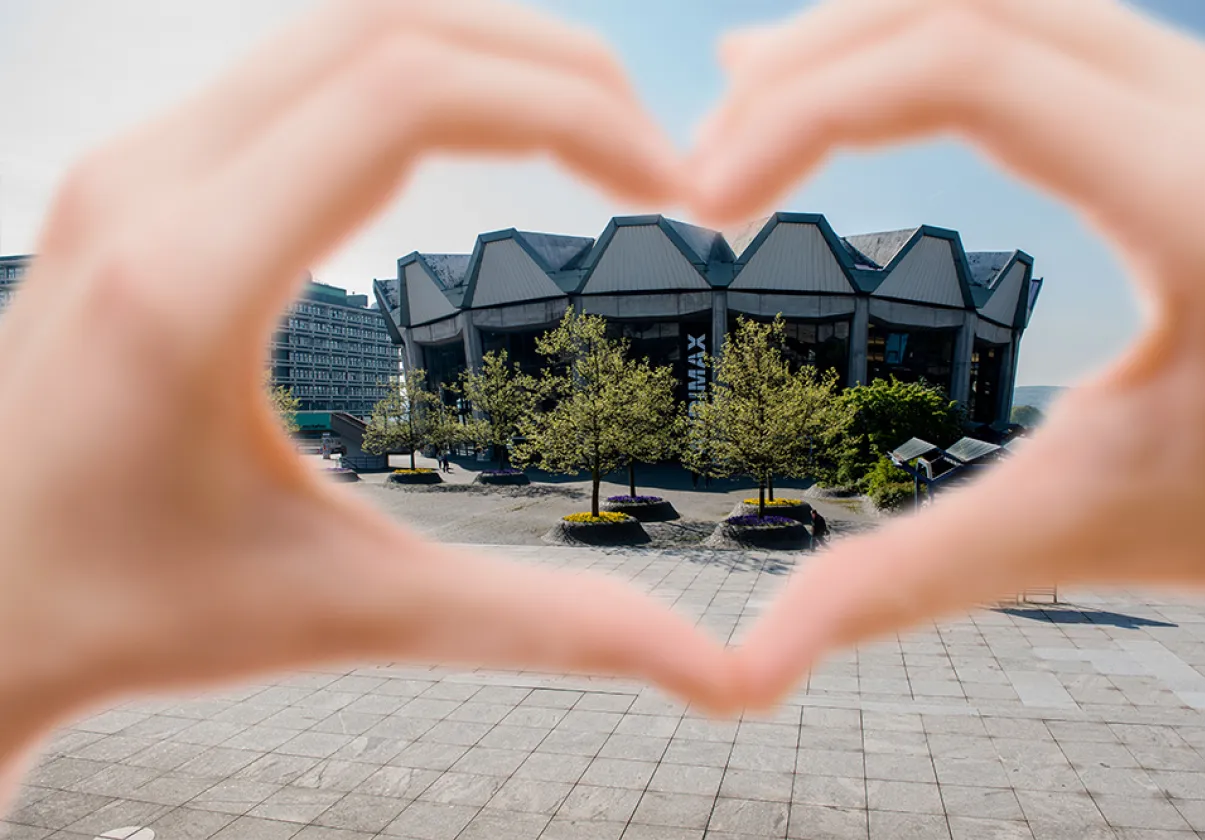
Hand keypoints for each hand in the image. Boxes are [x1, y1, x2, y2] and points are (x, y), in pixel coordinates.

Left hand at [0, 0, 733, 775]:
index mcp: (190, 282)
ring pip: (342, 28)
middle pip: (389, 26)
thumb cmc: (124, 613)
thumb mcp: (346, 614)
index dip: (571, 114)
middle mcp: (148, 187)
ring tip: (589, 135)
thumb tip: (713, 671)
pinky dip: (417, 78)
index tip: (665, 191)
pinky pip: (299, 70)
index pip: (410, 98)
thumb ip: (539, 626)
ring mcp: (135, 167)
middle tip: (653, 153)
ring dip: (485, 58)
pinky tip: (478, 139)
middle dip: (552, 68)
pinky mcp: (142, 178)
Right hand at [686, 0, 1204, 707]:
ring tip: (763, 92)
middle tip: (708, 150)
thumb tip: (753, 672)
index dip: (805, 110)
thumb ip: (911, 577)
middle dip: (816, 61)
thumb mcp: (1094, 522)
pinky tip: (880, 80)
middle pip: (972, 0)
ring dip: (873, 35)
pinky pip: (1057, 25)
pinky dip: (942, 42)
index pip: (962, 66)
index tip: (709, 202)